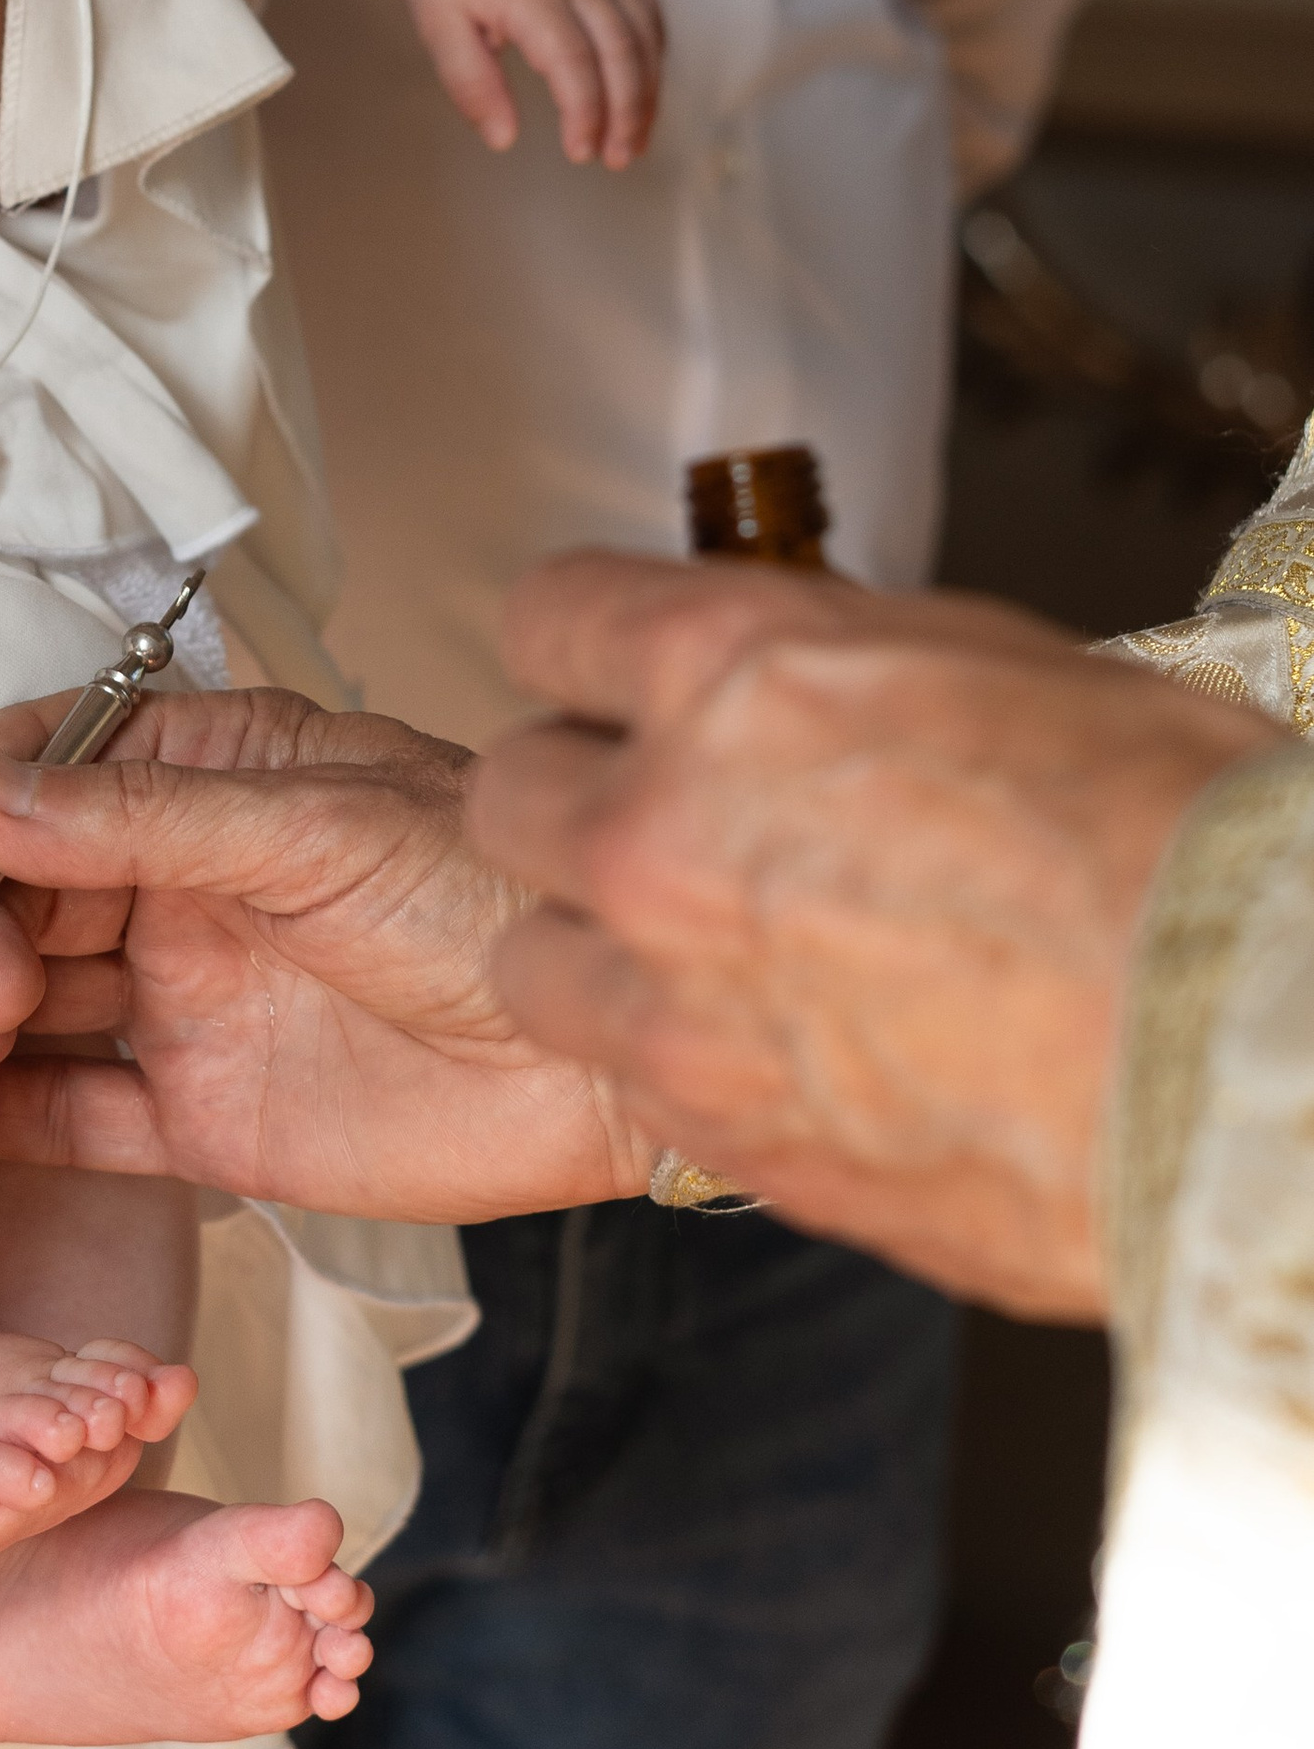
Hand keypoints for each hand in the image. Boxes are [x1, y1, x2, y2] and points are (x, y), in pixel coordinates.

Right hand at [0, 687, 653, 1222]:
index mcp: (209, 776)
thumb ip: (147, 820)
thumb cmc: (491, 902)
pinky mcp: (204, 1115)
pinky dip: (2, 1122)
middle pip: (18, 890)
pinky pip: (73, 1116)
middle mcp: (180, 885)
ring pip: (30, 1000)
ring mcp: (185, 999)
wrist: (600, 1062)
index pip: (45, 770)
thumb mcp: (316, 830)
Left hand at [391, 0, 662, 168]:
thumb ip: (470, 83)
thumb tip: (504, 140)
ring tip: (634, 141)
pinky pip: (647, 9)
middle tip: (616, 159)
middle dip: (626, 111)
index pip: (573, 61)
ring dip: (648, 90)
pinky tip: (644, 89)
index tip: (580, 153)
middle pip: (621, 49)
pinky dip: (653, 53)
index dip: (584, 112)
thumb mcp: (436, 26)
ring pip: (644, 31)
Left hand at [474, 555, 1288, 1318]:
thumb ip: (839, 672)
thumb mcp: (997, 667)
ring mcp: (673, 990)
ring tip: (711, 955)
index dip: (593, 652)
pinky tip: (780, 1046)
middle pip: (508, 790)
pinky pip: (622, 1075)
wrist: (1254, 1055)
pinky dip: (673, 1061)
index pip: (549, 619)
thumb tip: (789, 683)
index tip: (624, 681)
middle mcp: (665, 822)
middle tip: (672, 824)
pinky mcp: (714, 1130)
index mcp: (736, 669)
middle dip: (578, 800)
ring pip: (529, 953)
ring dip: (598, 946)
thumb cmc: (1180, 841)